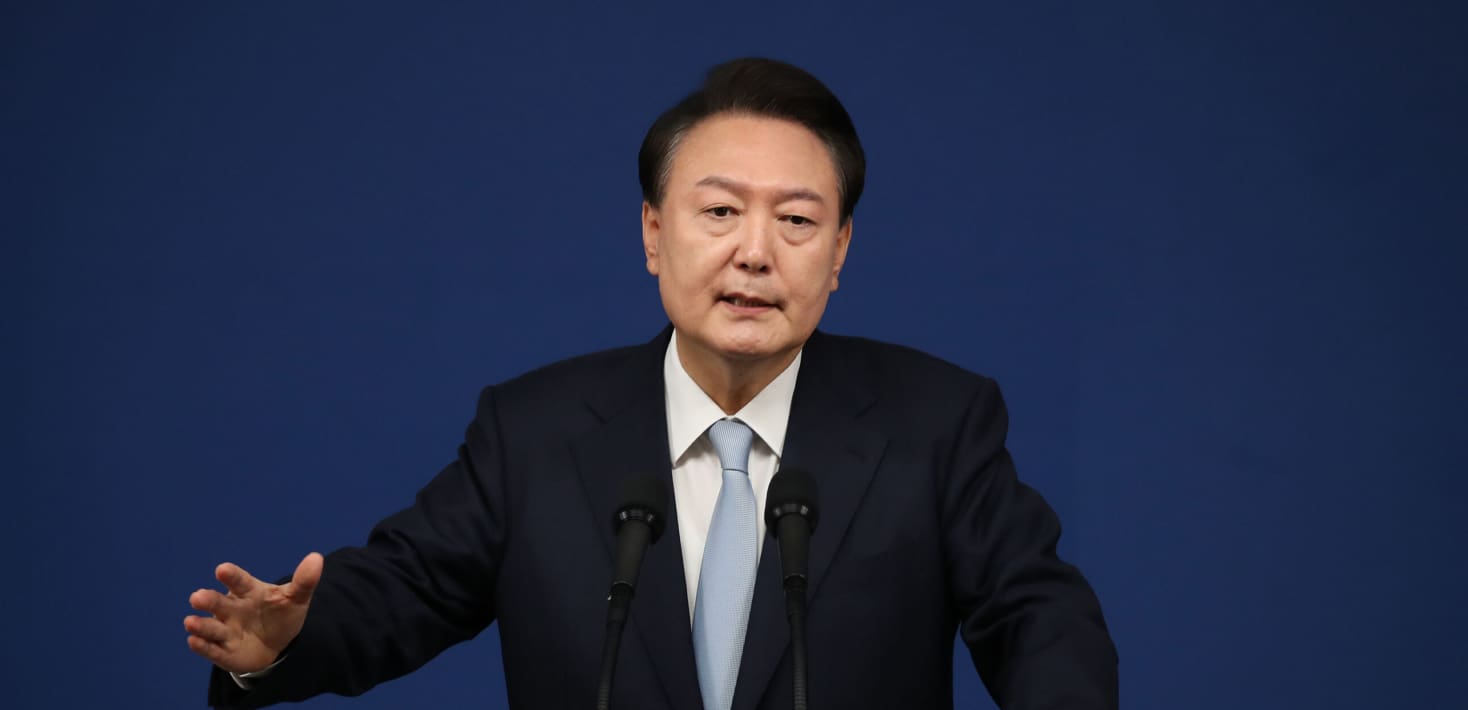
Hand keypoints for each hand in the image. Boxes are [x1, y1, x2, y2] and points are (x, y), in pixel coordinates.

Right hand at [184, 552, 322, 673]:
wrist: (277, 644)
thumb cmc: (280, 614)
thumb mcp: (295, 599)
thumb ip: (304, 581)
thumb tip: (317, 558)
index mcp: (248, 592)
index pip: (239, 581)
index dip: (231, 576)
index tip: (222, 569)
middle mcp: (231, 609)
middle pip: (218, 603)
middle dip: (207, 600)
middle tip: (197, 597)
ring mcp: (225, 630)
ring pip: (210, 627)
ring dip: (200, 625)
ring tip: (190, 622)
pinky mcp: (223, 652)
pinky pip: (211, 649)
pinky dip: (203, 646)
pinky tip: (193, 641)